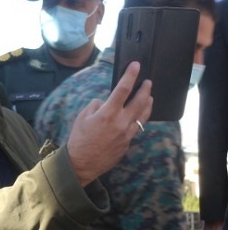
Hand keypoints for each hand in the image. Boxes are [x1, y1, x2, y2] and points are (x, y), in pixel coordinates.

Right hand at [66, 61, 152, 185]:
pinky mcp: (128, 143)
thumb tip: (104, 102)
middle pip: (139, 102)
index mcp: (107, 114)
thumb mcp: (81, 118)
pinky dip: (139, 119)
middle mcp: (121, 122)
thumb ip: (95, 107)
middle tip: (148, 82)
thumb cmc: (78, 140)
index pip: (122, 89)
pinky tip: (138, 115)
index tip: (136, 66)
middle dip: (145, 89)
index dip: (130, 75)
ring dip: (148, 104)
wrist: (82, 163)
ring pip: (143, 115)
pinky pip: (136, 127)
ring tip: (150, 96)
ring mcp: (127, 134)